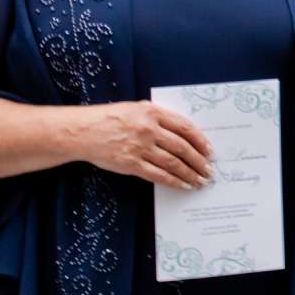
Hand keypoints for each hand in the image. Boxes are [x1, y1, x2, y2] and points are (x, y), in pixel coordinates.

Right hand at [75, 101, 213, 190]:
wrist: (84, 131)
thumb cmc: (111, 118)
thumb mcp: (137, 108)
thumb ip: (160, 118)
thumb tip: (184, 133)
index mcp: (152, 112)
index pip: (184, 127)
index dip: (200, 140)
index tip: (210, 150)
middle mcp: (148, 129)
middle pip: (182, 147)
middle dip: (199, 161)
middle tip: (209, 170)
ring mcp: (140, 148)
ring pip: (173, 163)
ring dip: (190, 174)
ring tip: (200, 180)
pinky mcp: (131, 164)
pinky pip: (158, 175)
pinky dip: (173, 181)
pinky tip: (183, 185)